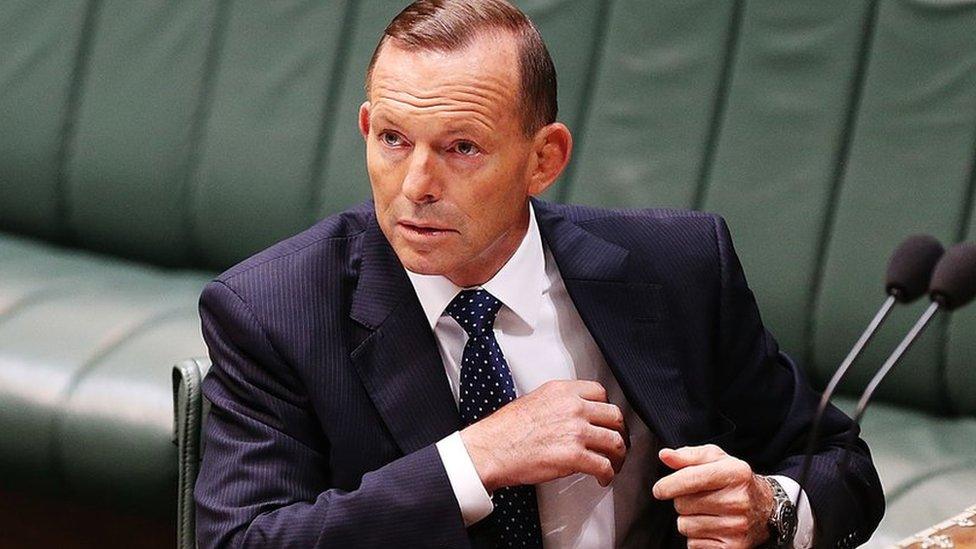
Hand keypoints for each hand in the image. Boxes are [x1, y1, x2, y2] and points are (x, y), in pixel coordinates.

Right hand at [459, 380, 627, 491]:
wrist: (490, 449)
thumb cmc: (505, 430)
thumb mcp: (534, 400)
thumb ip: (558, 402)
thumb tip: (572, 413)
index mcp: (562, 391)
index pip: (600, 392)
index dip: (606, 409)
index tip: (606, 419)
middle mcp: (573, 407)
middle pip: (614, 416)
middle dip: (619, 432)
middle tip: (616, 442)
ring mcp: (576, 431)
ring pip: (615, 441)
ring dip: (618, 456)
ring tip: (613, 464)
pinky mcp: (574, 455)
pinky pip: (604, 465)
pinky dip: (608, 474)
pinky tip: (603, 478)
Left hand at [652, 445, 772, 547]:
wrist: (767, 509)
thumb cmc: (735, 481)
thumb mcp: (717, 460)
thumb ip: (688, 456)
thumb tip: (664, 455)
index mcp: (734, 474)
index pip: (691, 478)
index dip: (668, 485)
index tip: (660, 489)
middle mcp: (738, 501)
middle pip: (682, 504)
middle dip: (682, 501)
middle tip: (698, 498)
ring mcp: (737, 526)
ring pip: (685, 526)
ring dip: (688, 520)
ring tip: (706, 512)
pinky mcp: (733, 548)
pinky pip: (693, 544)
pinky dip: (696, 537)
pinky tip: (711, 527)